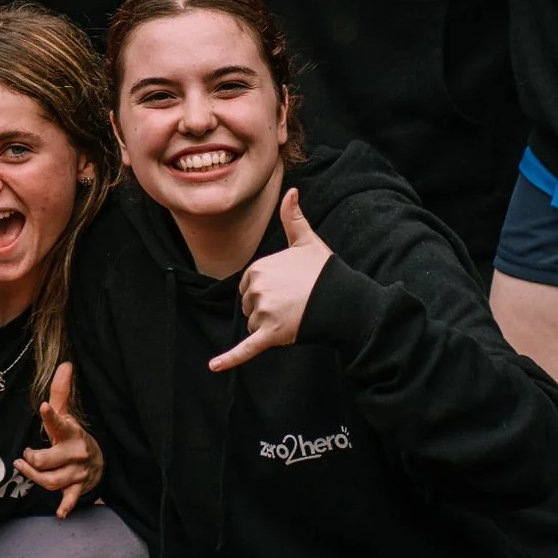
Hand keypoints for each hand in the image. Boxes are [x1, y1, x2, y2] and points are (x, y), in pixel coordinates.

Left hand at [15, 362, 101, 516]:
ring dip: (35, 478)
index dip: (52, 415)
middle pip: (50, 460)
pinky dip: (65, 506)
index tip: (45, 407)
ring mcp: (77, 472)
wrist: (100, 461)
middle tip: (24, 455)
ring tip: (24, 468)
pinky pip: (71, 499)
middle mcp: (75, 453)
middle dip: (33, 459)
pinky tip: (59, 513)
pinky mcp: (78, 488)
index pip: (60, 422)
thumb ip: (60, 391)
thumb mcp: (68, 414)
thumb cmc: (74, 436)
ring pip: (52, 480)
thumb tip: (65, 363)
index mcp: (71, 432)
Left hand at [210, 189, 332, 371]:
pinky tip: (213, 366)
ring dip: (269, 327)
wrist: (344, 301)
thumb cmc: (324, 272)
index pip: (249, 286)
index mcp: (258, 268)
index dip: (267, 290)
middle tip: (294, 302)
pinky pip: (245, 349)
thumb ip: (293, 218)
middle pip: (249, 306)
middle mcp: (256, 289)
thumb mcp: (307, 241)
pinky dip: (229, 360)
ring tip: (295, 316)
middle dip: (267, 309)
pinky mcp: (269, 336)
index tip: (288, 288)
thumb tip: (292, 191)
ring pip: (254, 326)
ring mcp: (263, 313)